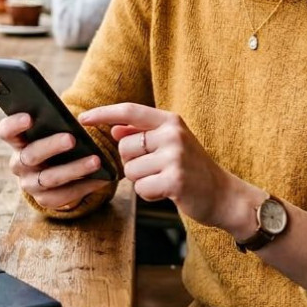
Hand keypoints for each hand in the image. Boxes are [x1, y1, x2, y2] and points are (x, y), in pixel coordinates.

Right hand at [0, 113, 110, 210]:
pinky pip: (63, 195)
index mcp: (17, 141)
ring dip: (74, 169)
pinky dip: (84, 186)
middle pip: (30, 155)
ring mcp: (30, 184)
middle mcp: (19, 164)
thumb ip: (55, 122)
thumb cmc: (55, 140)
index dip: (14, 125)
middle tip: (71, 139)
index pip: (6, 132)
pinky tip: (101, 178)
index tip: (29, 117)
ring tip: (95, 160)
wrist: (58, 168)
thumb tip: (74, 118)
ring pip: (49, 178)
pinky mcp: (44, 199)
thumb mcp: (51, 130)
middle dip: (51, 146)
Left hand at [80, 103, 244, 231]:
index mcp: (171, 121)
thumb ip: (143, 135)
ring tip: (164, 180)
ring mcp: (175, 157)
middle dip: (132, 163)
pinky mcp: (175, 180)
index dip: (104, 113)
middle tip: (157, 169)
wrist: (223, 194)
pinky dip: (150, 195)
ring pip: (131, 171)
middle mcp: (173, 134)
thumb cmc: (193, 169)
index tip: (82, 118)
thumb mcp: (171, 144)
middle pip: (124, 148)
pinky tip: (168, 192)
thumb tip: (114, 129)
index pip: (130, 111)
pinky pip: (141, 189)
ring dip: (142, 181)